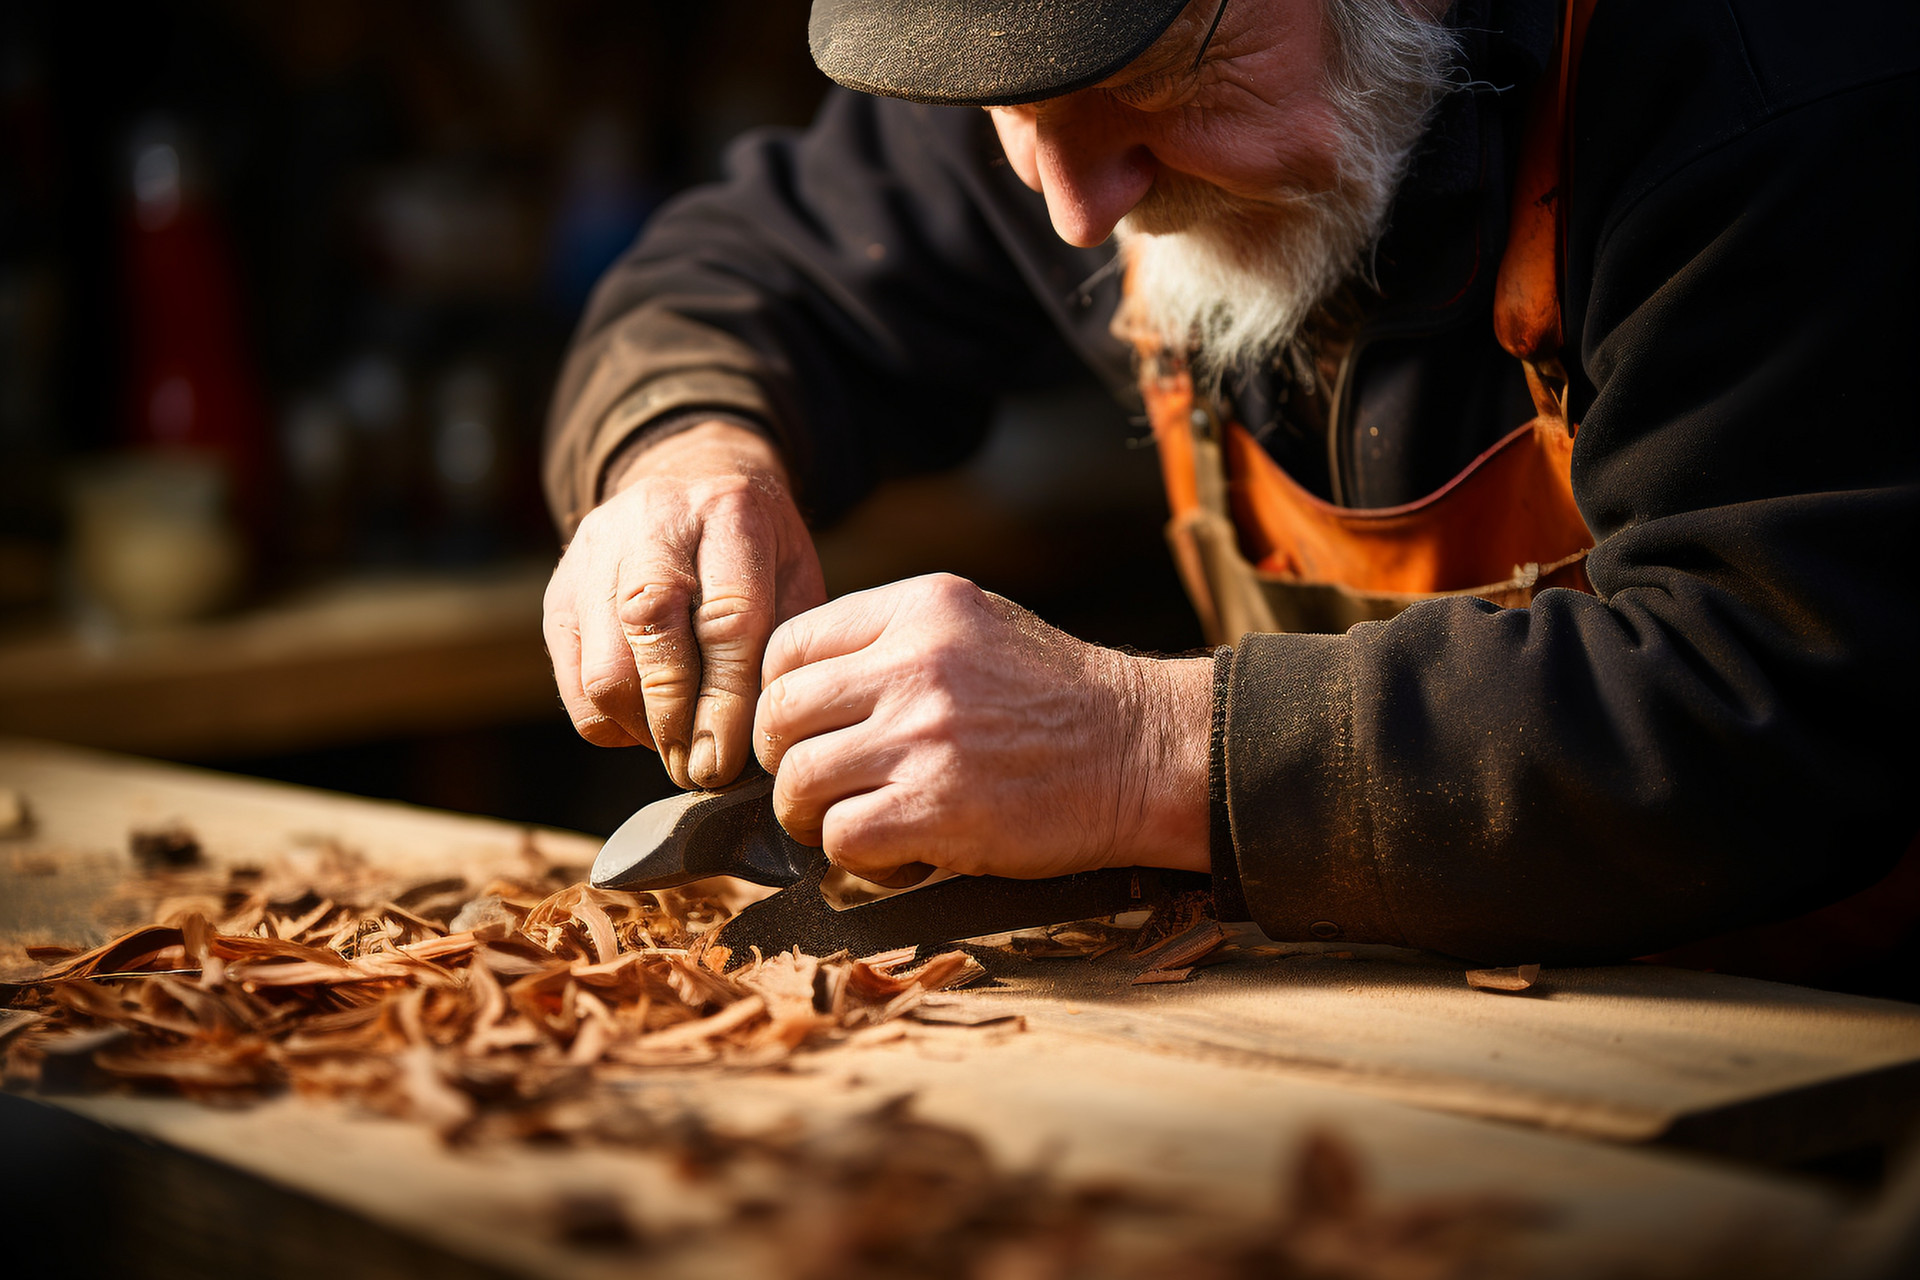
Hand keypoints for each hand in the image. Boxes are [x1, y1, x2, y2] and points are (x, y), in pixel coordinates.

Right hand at [544, 421, 824, 787]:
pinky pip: (574, 684)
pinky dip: (611, 722)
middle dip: (679, 722)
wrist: (686, 478)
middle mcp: (653, 525)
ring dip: (643, 729)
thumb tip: (769, 738)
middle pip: (652, 635)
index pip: (726, 618)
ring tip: (680, 749)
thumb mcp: (792, 573)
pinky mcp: (559, 593)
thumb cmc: (754, 547)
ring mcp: (595, 556)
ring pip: (604, 668)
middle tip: (702, 772)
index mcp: (729, 514)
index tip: (730, 760)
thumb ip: (785, 644)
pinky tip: (647, 723)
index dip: (728, 701)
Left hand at [754, 573, 1210, 882]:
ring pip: (798, 783)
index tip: (805, 729)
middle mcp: (914, 664)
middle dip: (784, 761)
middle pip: (779, 715)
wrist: (1144, 753)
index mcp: (920, 608)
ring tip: (852, 824)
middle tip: (818, 786)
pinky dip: (856, 859)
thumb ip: (894, 640)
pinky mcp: (937, 808)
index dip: (781, 696)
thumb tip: (804, 684)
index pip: (788, 644)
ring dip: (811, 817)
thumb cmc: (1060, 699)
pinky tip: (899, 855)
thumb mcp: (977, 626)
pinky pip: (839, 838)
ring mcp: (924, 736)